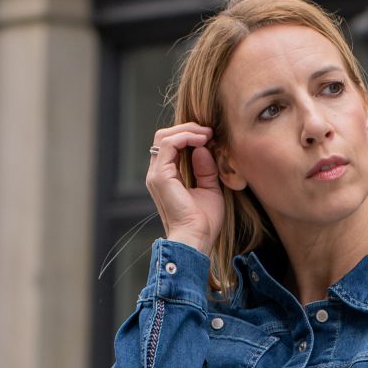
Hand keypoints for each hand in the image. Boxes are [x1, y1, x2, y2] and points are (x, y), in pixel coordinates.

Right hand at [146, 120, 225, 257]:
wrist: (196, 239)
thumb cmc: (203, 222)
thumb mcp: (209, 189)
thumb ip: (206, 169)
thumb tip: (203, 148)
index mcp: (166, 177)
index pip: (171, 146)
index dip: (189, 136)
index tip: (211, 137)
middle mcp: (157, 174)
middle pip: (165, 137)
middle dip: (188, 129)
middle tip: (209, 131)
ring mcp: (156, 174)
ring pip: (164, 136)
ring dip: (187, 130)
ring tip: (207, 134)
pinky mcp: (160, 176)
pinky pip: (169, 144)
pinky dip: (186, 137)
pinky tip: (202, 140)